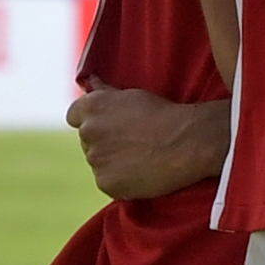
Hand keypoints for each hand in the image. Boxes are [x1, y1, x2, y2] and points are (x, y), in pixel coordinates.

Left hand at [67, 84, 232, 200]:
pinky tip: (142, 171)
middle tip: (132, 142)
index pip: (74, 116)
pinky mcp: (107, 183)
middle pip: (87, 141)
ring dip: (113, 161)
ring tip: (141, 157)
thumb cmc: (165, 113)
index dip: (91, 121)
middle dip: (104, 141)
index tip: (108, 125)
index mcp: (91, 107)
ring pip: (99, 162)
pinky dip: (122, 180)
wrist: (189, 141)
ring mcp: (96, 159)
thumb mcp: (132, 95)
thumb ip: (105, 92)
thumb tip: (89, 81)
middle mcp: (88, 132)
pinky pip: (108, 182)